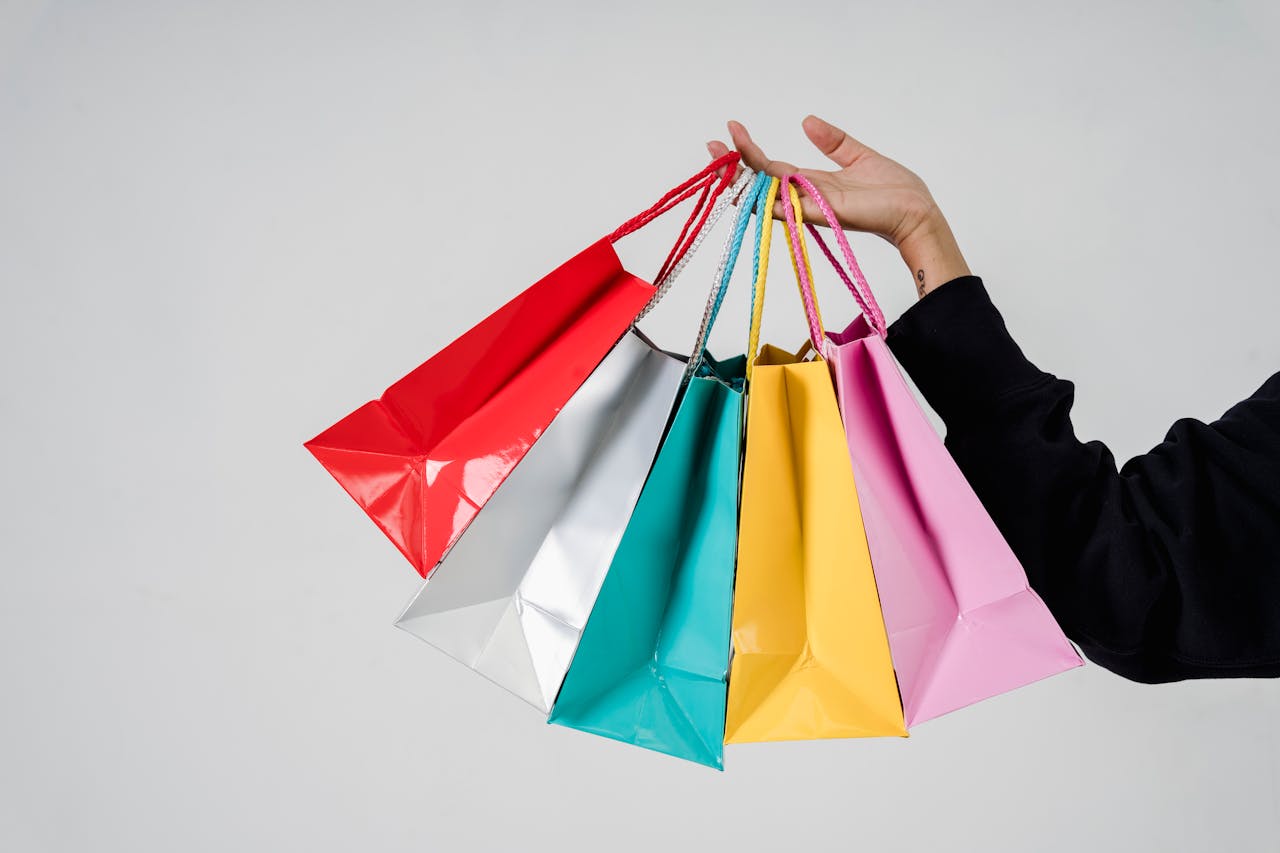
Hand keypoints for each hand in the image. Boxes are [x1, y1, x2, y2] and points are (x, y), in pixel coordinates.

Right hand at [708, 116, 969, 297]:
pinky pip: (788, 208)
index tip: (732, 128)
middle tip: (712, 144)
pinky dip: (767, 197)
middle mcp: (804, 197)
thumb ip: (833, 140)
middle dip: (735, 163)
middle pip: (759, 181)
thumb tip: (806, 120)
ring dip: (743, 177)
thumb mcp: (858, 155)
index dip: (749, 151)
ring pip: (766, 194)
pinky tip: (749, 183)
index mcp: (811, 183)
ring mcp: (811, 208)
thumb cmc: (894, 190)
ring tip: (723, 154)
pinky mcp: (823, 214)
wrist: (915, 211)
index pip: (770, 168)